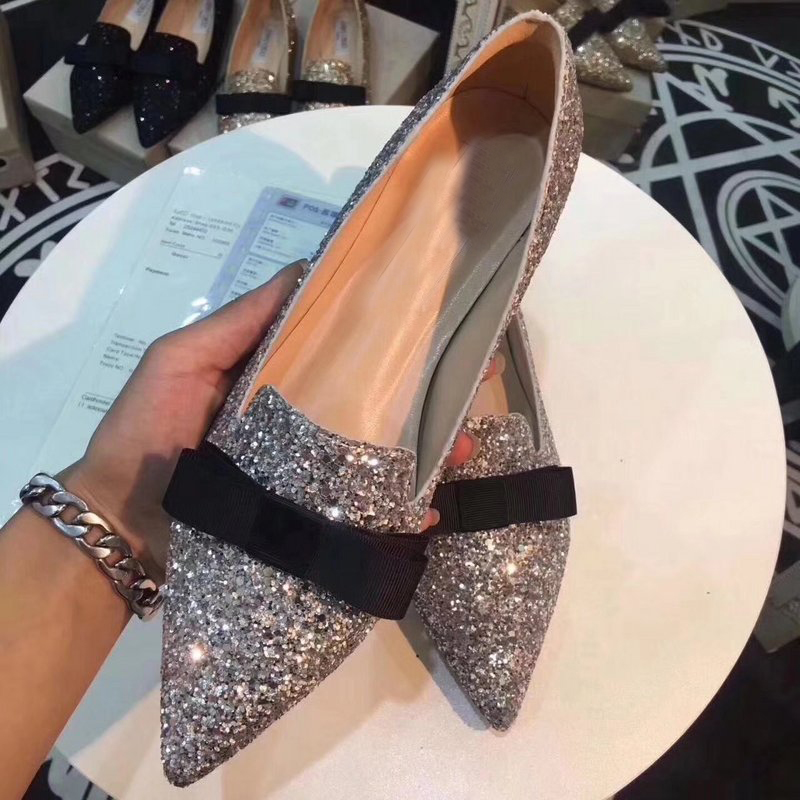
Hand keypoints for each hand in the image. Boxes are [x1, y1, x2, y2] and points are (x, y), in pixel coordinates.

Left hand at [63, 263, 485, 579]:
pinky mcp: (309, 518)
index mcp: (278, 378)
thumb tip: (306, 268)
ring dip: (427, 450)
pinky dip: (399, 510)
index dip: (386, 335)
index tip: (435, 318)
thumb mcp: (182, 360)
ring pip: (379, 454)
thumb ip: (239, 321)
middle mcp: (302, 422)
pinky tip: (430, 508)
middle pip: (374, 402)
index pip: (342, 349)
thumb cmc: (146, 432)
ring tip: (465, 446)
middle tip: (477, 384)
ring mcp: (309, 472)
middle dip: (427, 393)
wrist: (119, 528)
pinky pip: (363, 510)